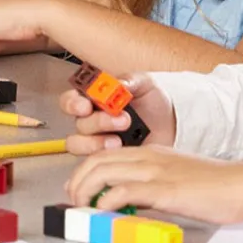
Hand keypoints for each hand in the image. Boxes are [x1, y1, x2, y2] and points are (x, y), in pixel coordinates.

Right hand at [59, 77, 176, 152]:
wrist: (172, 125)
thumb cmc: (153, 102)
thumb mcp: (144, 84)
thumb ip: (129, 81)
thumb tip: (116, 83)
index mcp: (93, 99)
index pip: (70, 100)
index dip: (73, 103)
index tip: (86, 105)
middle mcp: (90, 120)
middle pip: (78, 123)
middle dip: (98, 122)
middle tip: (122, 119)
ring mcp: (96, 141)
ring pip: (78, 144)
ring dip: (96, 142)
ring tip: (119, 140)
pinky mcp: (106, 159)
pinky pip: (93, 162)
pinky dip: (106, 157)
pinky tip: (122, 151)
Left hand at [64, 146, 242, 226]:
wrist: (242, 185)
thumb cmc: (215, 187)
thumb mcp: (176, 178)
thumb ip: (151, 185)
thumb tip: (128, 203)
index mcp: (151, 153)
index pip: (106, 155)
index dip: (85, 171)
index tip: (79, 189)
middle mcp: (148, 157)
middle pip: (96, 160)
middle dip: (77, 180)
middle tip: (72, 200)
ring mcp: (154, 171)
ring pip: (103, 171)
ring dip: (84, 190)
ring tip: (80, 207)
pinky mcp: (163, 190)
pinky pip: (123, 191)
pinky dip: (106, 201)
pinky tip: (102, 212)